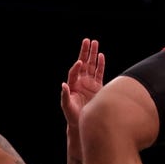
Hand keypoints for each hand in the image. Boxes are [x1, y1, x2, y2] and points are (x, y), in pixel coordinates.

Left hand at [62, 38, 104, 158]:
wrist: (83, 122)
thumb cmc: (72, 115)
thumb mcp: (66, 106)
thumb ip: (64, 96)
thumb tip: (63, 85)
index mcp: (73, 84)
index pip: (75, 72)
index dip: (76, 66)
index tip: (80, 61)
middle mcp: (81, 81)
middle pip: (83, 63)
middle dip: (85, 52)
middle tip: (87, 40)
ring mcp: (89, 83)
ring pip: (92, 65)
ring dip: (93, 54)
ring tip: (95, 43)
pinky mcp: (98, 86)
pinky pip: (99, 73)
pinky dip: (100, 64)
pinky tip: (101, 56)